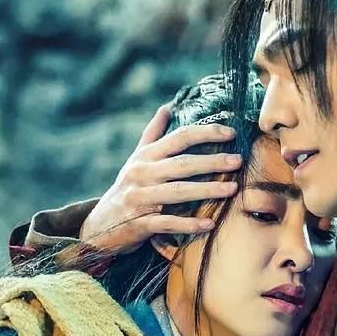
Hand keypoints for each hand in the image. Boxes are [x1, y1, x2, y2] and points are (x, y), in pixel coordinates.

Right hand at [79, 105, 242, 251]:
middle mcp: (142, 174)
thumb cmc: (125, 190)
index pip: (178, 138)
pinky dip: (189, 224)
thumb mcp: (135, 160)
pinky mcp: (138, 224)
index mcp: (145, 157)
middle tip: (238, 160)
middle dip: (212, 161)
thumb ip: (152, 134)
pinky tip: (209, 224)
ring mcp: (139, 199)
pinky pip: (167, 223)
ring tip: (232, 190)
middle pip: (182, 164)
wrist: (98, 228)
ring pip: (177, 192)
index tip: (231, 132)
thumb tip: (167, 107)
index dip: (205, 133)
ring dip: (206, 190)